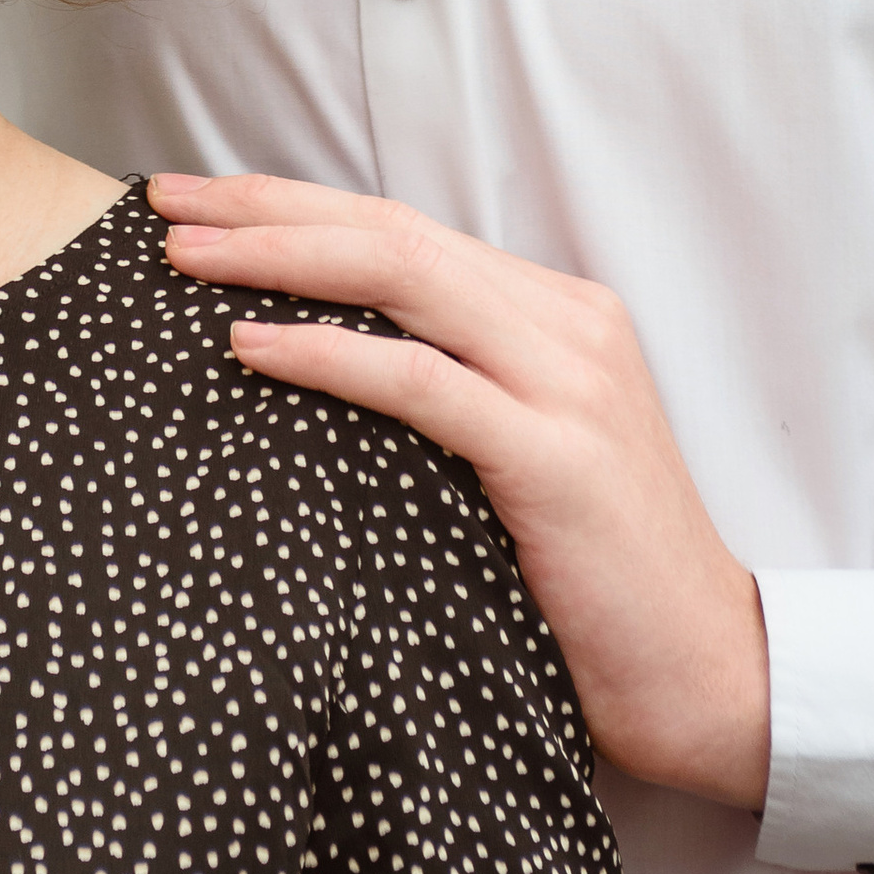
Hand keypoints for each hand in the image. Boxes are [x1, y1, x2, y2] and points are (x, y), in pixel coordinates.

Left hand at [154, 172, 771, 807]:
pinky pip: (421, 384)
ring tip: (185, 256)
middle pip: (390, 232)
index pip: (403, 228)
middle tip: (163, 202)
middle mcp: (568, 326)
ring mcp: (568, 386)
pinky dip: (327, 355)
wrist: (710, 675)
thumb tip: (311, 356)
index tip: (199, 198)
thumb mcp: (519, 452)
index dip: (293, 204)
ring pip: (401, 280)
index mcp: (558, 313)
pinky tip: (249, 344)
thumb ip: (449, 389)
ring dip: (278, 258)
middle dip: (266, 208)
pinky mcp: (556, 458)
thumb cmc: (595, 580)